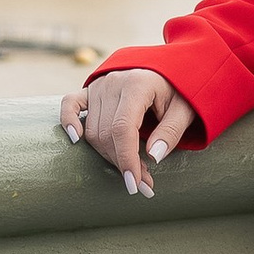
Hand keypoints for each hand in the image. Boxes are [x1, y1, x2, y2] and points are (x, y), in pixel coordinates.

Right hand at [60, 66, 196, 197]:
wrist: (171, 69)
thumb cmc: (180, 91)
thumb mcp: (185, 110)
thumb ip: (171, 132)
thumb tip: (153, 157)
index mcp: (137, 84)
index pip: (123, 128)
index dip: (127, 159)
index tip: (134, 184)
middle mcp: (113, 83)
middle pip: (106, 134)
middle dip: (122, 163)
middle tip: (142, 182)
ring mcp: (99, 85)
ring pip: (91, 130)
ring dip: (107, 155)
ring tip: (131, 169)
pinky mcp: (90, 89)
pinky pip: (69, 105)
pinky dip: (68, 122)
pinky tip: (75, 140)